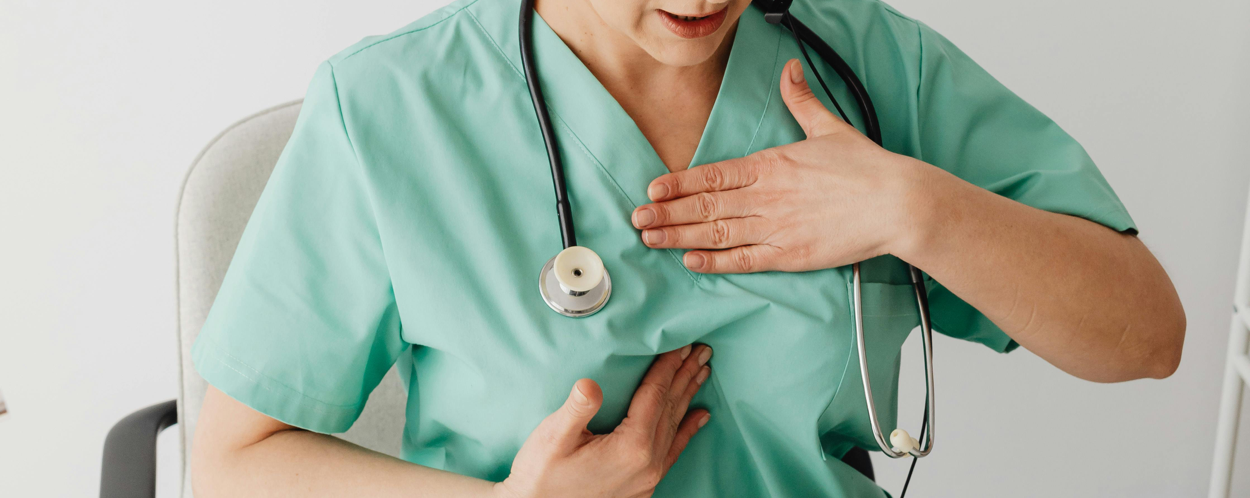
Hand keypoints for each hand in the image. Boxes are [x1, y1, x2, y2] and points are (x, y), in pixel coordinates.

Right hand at [495, 345, 713, 497]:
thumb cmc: (541, 476)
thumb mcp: (553, 438)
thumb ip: (576, 409)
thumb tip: (590, 384)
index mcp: (631, 446)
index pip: (655, 395)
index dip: (668, 366)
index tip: (682, 343)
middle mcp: (648, 463)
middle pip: (671, 408)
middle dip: (686, 375)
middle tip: (702, 349)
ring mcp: (648, 478)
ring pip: (675, 426)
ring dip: (688, 396)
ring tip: (702, 371)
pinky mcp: (643, 486)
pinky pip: (673, 451)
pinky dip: (687, 430)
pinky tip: (700, 417)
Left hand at [631, 59, 929, 273]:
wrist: (898, 203)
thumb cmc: (867, 168)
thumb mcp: (829, 127)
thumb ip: (801, 100)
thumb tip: (791, 70)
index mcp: (771, 164)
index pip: (712, 175)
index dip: (679, 183)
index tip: (653, 187)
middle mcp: (766, 196)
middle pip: (705, 206)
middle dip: (667, 212)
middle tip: (637, 218)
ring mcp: (776, 228)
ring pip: (717, 233)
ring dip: (679, 236)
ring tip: (651, 238)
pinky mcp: (791, 256)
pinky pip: (744, 260)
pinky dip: (715, 261)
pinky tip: (690, 261)